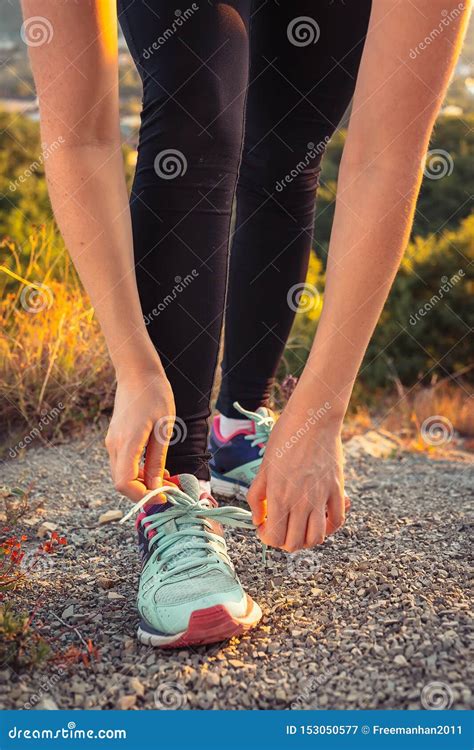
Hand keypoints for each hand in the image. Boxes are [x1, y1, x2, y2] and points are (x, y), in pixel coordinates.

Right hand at [105, 368, 175, 501]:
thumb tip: (156, 486)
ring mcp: (112, 442)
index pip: (124, 483)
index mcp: (126, 443)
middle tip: (170, 489)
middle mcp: (114, 446)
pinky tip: (155, 466)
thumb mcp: (163, 429)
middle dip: (144, 492)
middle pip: (122, 483)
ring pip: (122, 475)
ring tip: (167, 477)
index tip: (164, 496)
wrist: (137, 373)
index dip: (142, 496)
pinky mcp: (115, 439)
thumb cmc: (155, 395)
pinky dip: (137, 472)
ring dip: (142, 482)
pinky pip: (123, 464)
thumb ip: (157, 460)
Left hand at [247, 401, 347, 551]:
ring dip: (307, 539)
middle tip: (281, 528)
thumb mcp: (263, 467)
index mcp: (278, 497)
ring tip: (300, 527)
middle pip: (294, 543)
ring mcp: (321, 497)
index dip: (266, 537)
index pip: (273, 538)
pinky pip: (337, 521)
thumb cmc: (285, 438)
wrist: (313, 419)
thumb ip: (257, 496)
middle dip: (284, 542)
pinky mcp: (337, 490)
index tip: (265, 526)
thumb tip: (257, 519)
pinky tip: (321, 518)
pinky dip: (329, 527)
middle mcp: (300, 502)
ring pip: (317, 538)